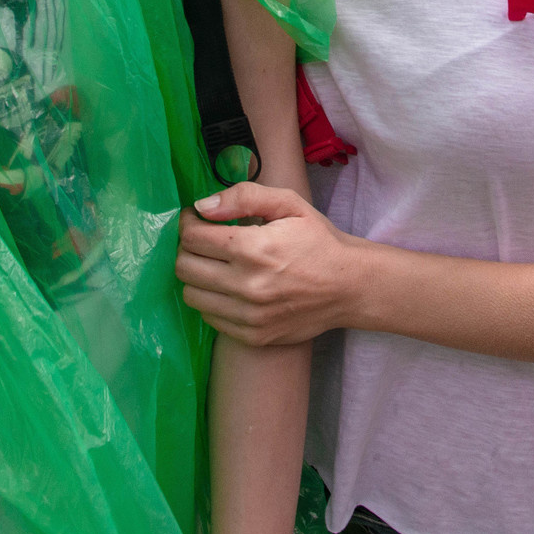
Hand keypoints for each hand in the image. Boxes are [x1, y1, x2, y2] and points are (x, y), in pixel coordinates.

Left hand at [177, 182, 361, 347]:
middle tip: (204, 240)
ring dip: (196, 275)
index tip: (196, 217)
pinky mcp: (252, 336)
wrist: (349, 286)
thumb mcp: (289, 204)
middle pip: (184, 267)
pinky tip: (229, 286)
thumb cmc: (318, 240)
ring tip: (215, 264)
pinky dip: (212, 300)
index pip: (192, 237)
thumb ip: (244, 197)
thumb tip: (203, 206)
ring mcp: (248, 316)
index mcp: (253, 248)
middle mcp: (246, 285)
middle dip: (187, 248)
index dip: (188, 222)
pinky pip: (210, 318)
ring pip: (191, 295)